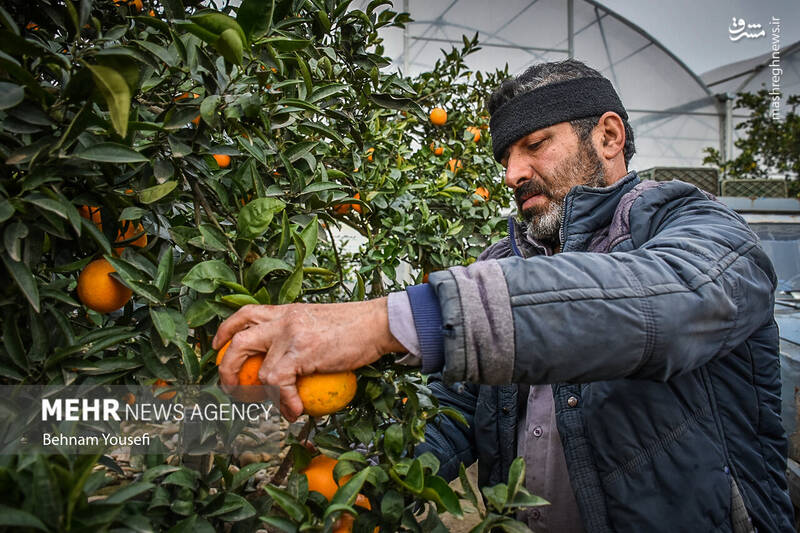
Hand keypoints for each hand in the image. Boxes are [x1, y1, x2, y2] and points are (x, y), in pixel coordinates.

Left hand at [212, 298, 405, 420]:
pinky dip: (285, 403)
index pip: (246, 314)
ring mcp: (291, 335)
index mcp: (287, 311)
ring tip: (275, 406)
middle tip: (231, 386)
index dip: (225, 331)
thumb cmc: (357, 327)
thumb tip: (292, 364)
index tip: (217, 347)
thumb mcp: (320, 324)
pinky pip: (280, 383)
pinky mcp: (302, 352)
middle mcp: (284, 319)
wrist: (378, 323)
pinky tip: (295, 411)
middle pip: (239, 340)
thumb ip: (300, 338)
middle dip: (226, 367)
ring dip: (259, 394)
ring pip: (257, 368)